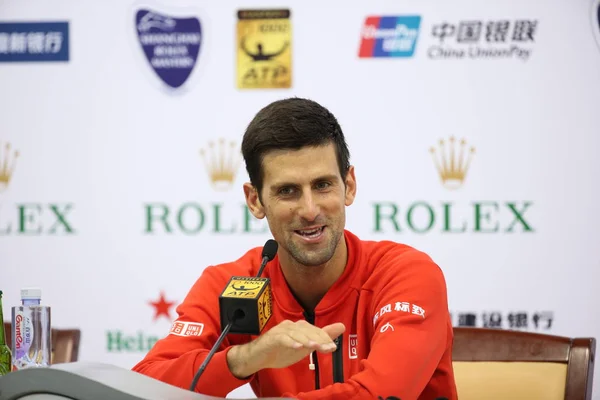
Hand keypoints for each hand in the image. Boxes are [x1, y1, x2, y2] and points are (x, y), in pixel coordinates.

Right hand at [227, 319, 344, 377]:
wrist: (258, 357)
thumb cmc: (281, 351)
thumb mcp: (304, 347)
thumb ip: (321, 337)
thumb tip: (341, 326)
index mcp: (299, 327)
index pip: (315, 331)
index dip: (324, 338)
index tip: (333, 348)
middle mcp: (291, 326)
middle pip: (307, 330)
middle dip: (319, 339)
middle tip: (328, 348)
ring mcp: (281, 331)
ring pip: (296, 333)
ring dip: (306, 339)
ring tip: (315, 346)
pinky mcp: (272, 338)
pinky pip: (282, 339)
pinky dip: (290, 342)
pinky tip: (297, 347)